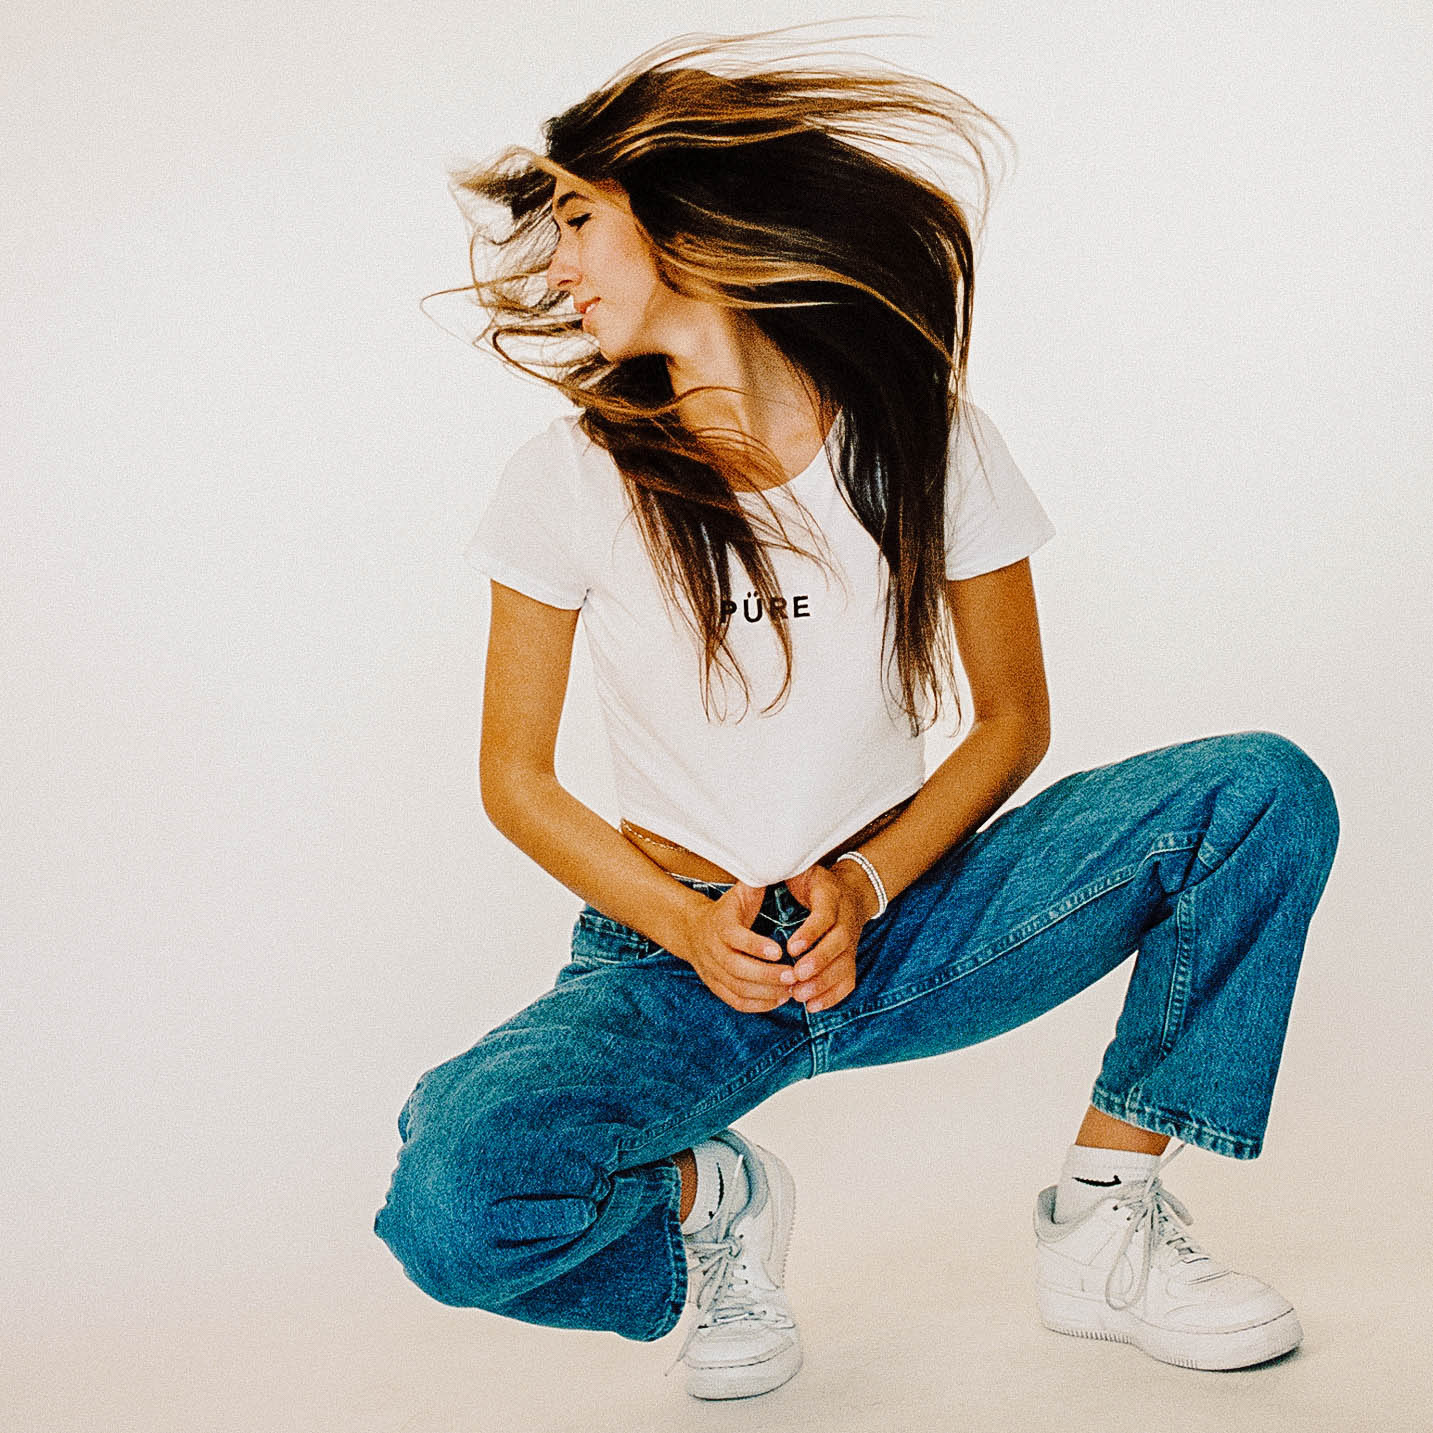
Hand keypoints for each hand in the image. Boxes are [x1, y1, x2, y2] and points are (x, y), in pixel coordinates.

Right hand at [678, 881, 791, 1012]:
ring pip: (737, 988)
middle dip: (766, 975)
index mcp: (719, 924)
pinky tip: (779, 999)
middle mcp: (712, 949)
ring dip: (766, 992)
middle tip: (793, 975)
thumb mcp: (740, 892)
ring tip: (791, 988)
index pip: (735, 937)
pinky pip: (735, 1001)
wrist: (693, 930)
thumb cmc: (728, 910)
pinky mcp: (715, 987)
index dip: (755, 945)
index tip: (779, 951)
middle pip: (736, 968)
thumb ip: (757, 882)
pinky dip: (758, 1005)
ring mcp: (712, 970)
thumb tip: (777, 863)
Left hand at [777, 859, 880, 1012]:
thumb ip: (782, 869)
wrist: (849, 891)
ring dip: (823, 983)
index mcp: (832, 895)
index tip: (790, 947)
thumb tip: (759, 868)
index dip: (810, 933)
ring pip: (845, 965)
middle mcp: (846, 919)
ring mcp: (852, 940)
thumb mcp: (800, 868)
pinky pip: (848, 980)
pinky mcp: (850, 958)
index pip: (825, 915)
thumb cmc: (813, 881)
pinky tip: (813, 1006)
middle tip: (795, 976)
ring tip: (799, 995)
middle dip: (818, 962)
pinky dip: (833, 995)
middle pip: (839, 944)